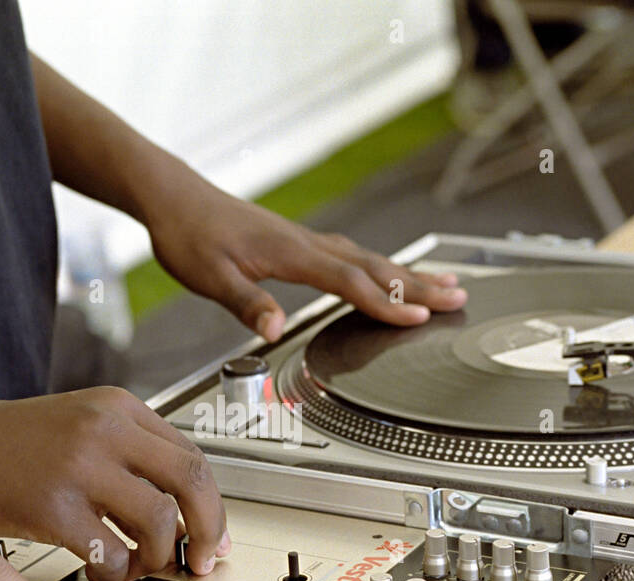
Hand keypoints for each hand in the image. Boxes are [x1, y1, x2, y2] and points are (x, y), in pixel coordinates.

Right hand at [0, 387, 228, 580]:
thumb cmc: (15, 442)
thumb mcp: (84, 423)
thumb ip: (133, 454)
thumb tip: (185, 509)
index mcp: (120, 409)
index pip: (193, 457)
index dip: (213, 506)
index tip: (213, 537)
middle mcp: (105, 430)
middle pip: (191, 482)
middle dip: (207, 530)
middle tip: (200, 560)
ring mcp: (79, 467)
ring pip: (158, 520)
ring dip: (158, 555)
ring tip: (139, 564)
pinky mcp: (52, 506)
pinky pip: (111, 551)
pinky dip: (117, 571)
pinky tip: (104, 570)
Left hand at [145, 178, 466, 340]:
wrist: (175, 198)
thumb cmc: (189, 236)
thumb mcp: (210, 277)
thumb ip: (246, 303)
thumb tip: (275, 329)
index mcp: (291, 253)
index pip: (350, 281)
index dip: (386, 302)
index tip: (420, 317)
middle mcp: (306, 243)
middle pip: (374, 266)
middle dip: (418, 285)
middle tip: (459, 299)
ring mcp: (306, 240)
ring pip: (369, 257)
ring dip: (407, 274)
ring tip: (445, 285)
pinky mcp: (298, 241)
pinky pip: (353, 254)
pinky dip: (381, 266)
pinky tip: (390, 272)